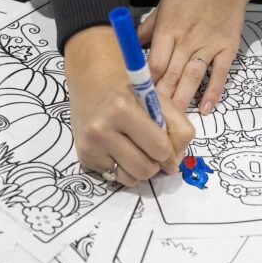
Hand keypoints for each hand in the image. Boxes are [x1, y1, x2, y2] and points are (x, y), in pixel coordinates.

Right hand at [65, 26, 195, 185]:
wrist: (91, 82)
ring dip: (139, 170)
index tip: (168, 147)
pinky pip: (114, 178)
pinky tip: (119, 151)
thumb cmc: (129, 91)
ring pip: (130, 179)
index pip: (160, 149)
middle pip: (145, 169)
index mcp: (122, 109)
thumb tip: (173, 166)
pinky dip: (123, 169)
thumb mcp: (159, 101)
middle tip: (152, 149)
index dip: (170, 152)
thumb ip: (178, 130)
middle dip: (155, 163)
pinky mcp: (84, 157)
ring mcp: (90, 146)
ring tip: (137, 151)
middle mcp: (101, 129)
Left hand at [140, 0, 261, 113]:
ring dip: (183, 100)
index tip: (138, 101)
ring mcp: (209, 44)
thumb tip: (128, 46)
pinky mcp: (228, 47)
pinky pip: (220, 74)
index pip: (154, 64)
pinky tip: (205, 109)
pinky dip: (213, 92)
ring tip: (174, 122)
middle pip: (171, 75)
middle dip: (161, 100)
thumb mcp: (164, 4)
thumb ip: (148, 29)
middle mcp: (188, 39)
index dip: (146, 84)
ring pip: (193, 77)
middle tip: (152, 121)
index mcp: (168, 29)